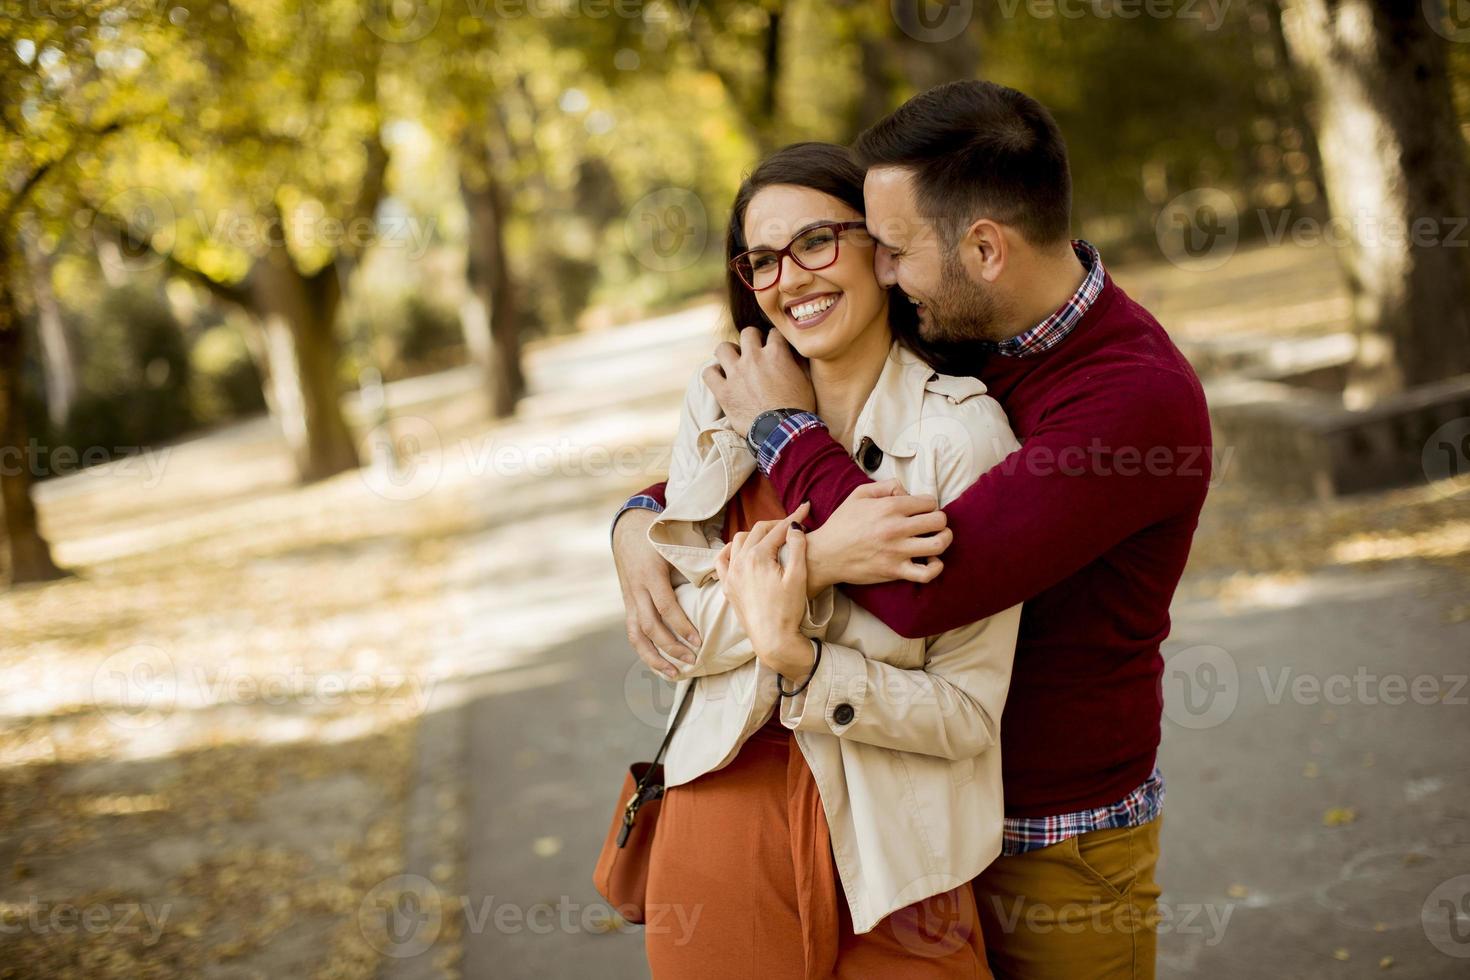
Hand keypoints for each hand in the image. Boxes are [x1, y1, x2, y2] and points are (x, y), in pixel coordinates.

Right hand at [613, 507, 700, 679]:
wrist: (627, 529)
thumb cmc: (657, 535)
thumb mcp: (674, 542)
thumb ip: (694, 559)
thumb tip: (725, 574)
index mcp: (650, 574)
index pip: (666, 606)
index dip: (682, 626)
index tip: (699, 642)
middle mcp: (637, 589)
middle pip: (650, 627)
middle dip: (671, 647)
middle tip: (693, 659)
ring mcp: (630, 599)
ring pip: (637, 636)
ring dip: (654, 658)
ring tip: (674, 673)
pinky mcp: (628, 606)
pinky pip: (634, 634)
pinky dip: (646, 652)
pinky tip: (660, 665)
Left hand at [703, 327, 815, 435]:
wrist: (783, 433)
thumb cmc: (798, 409)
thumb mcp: (806, 381)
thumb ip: (797, 363)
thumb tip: (793, 353)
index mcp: (776, 354)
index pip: (774, 333)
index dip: (774, 339)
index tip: (774, 347)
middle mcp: (754, 358)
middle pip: (748, 333)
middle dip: (752, 339)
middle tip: (754, 351)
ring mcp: (736, 374)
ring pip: (723, 348)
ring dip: (728, 353)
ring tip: (733, 361)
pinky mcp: (723, 391)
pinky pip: (709, 373)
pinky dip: (713, 374)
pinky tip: (720, 378)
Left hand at [714, 502, 813, 679]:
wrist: (773, 640)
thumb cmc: (788, 610)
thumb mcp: (798, 577)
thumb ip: (797, 547)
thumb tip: (794, 525)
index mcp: (757, 557)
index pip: (777, 529)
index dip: (794, 517)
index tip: (807, 508)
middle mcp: (740, 562)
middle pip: (757, 530)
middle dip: (775, 524)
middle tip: (791, 526)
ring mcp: (731, 574)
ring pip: (739, 541)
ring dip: (755, 534)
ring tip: (771, 537)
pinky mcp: (727, 586)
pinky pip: (722, 560)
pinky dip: (731, 550)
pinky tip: (740, 550)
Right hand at [805, 479, 951, 588]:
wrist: (825, 554)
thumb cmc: (842, 524)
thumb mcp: (859, 494)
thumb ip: (886, 485)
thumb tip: (906, 490)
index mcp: (889, 507)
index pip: (929, 501)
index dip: (928, 504)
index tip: (921, 510)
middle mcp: (896, 528)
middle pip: (939, 520)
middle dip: (939, 520)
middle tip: (931, 523)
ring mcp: (897, 551)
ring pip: (939, 543)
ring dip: (944, 539)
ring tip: (938, 538)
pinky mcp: (895, 571)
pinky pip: (927, 573)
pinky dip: (936, 567)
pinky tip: (932, 561)